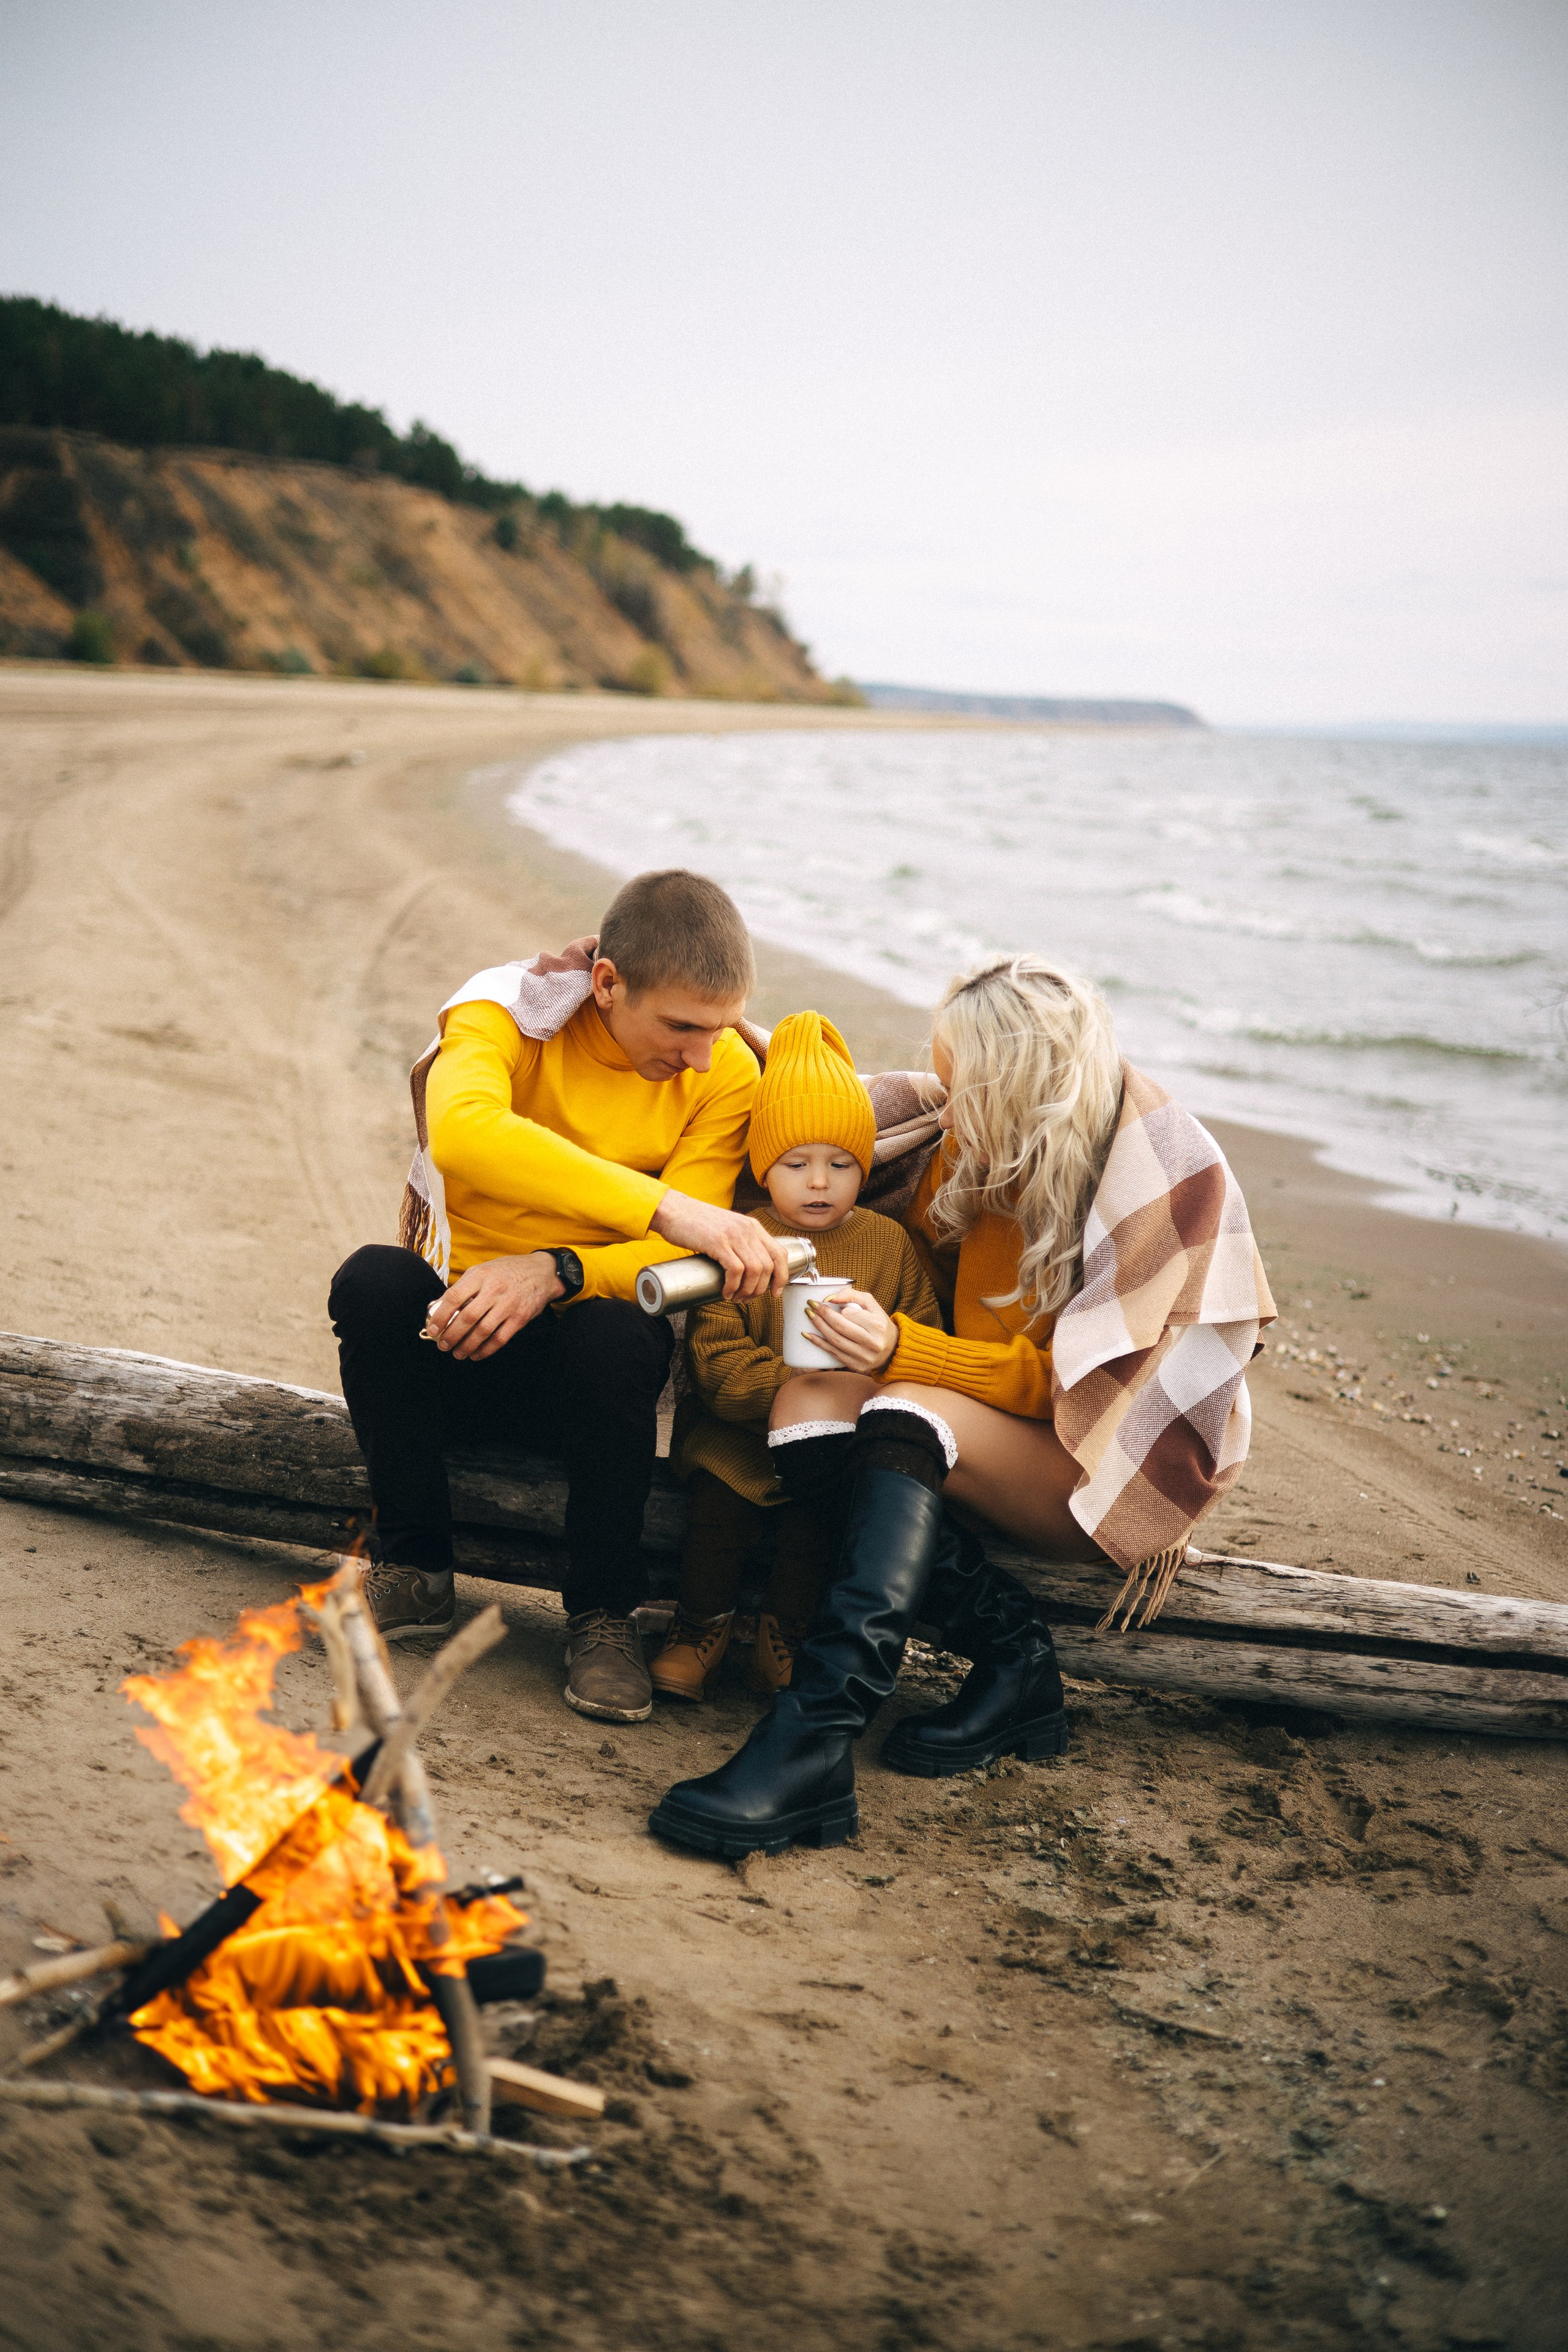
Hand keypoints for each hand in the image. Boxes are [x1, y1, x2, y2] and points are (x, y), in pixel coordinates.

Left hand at [424, 1252, 561, 1360]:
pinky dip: (486, 1349)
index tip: (434, 1328)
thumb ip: (463, 1286)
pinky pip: (500, 1338)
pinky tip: (476, 1354)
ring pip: (483, 1331)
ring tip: (457, 1353)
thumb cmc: (508, 1271)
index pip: (455, 1297)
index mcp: (481, 1275)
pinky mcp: (520, 1318)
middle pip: (467, 1317)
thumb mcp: (483, 1270)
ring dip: (467, 1346)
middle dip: (452, 1335)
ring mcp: (508, 1305)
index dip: (441, 1315)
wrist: (542, 1272)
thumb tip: (439, 1306)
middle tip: (443, 1345)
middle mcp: (494, 1290)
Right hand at [650, 1190, 791, 1300]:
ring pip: (755, 1270)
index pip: (780, 1253)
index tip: (775, 1292)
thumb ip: (738, 1242)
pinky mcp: (718, 1242)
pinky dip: (733, 1286)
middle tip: (746, 1299)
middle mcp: (747, 1229)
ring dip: (747, 1290)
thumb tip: (747, 1271)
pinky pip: (736, 1270)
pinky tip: (726, 1292)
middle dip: (760, 1289)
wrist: (672, 1210)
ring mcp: (733, 1234)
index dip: (782, 1276)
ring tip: (735, 1297)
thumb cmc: (695, 1223)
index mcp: (752, 1226)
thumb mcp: (726, 1228)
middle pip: (769, 1266)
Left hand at [804, 1288, 899, 1373]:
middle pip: (840, 1327)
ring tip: (809, 1315)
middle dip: (822, 1314)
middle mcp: (872, 1342)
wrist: (892, 1350)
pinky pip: (833, 1353)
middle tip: (810, 1305)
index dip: (837, 1307)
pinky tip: (808, 1335)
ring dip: (818, 1327)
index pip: (850, 1313)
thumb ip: (852, 1295)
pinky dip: (818, 1343)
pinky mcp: (856, 1365)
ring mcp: (864, 1356)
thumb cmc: (879, 1323)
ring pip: (835, 1340)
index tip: (825, 1301)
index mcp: (877, 1325)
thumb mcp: (871, 1304)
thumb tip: (830, 1297)